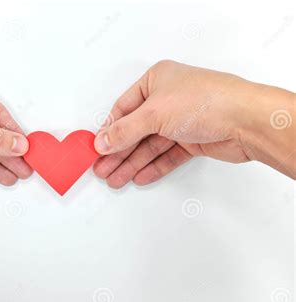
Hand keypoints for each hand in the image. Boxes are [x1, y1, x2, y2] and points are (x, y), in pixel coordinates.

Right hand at [94, 60, 294, 187]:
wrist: (247, 120)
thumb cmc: (206, 101)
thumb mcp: (154, 113)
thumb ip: (125, 130)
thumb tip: (103, 142)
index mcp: (156, 80)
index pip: (123, 108)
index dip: (109, 130)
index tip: (97, 148)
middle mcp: (168, 99)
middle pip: (135, 129)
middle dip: (119, 152)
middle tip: (103, 169)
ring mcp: (181, 120)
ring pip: (150, 144)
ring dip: (133, 162)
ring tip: (116, 179)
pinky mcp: (193, 139)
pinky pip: (167, 154)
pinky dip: (153, 166)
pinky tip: (139, 176)